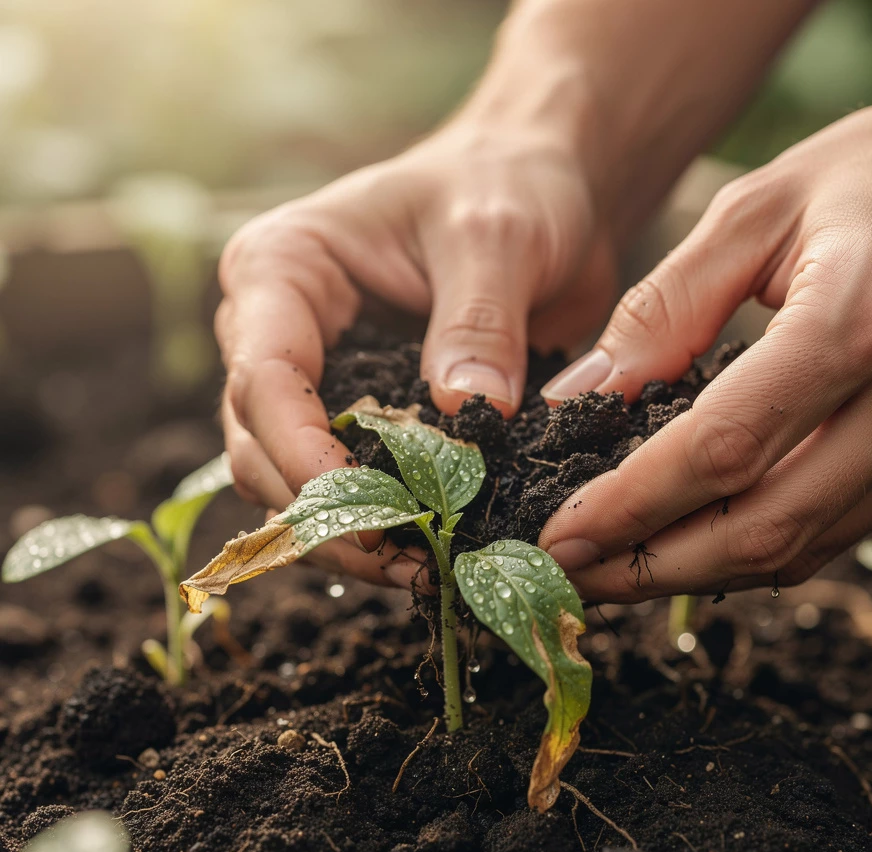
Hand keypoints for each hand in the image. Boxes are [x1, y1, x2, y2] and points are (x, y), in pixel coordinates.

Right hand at [216, 119, 614, 585]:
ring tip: (424, 568)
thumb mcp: (497, 237)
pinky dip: (378, 526)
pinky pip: (345, 485)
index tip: (370, 514)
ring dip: (347, 534)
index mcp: (284, 269)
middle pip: (261, 446)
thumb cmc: (506, 189)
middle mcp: (276, 331)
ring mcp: (313, 381)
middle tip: (407, 561)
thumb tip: (469, 416)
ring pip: (291, 482)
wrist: (535, 195)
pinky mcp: (357, 417)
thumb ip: (478, 322)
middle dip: (325, 513)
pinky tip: (431, 553)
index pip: (264, 376)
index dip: (304, 455)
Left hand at [539, 39, 871, 601]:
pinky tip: (690, 544)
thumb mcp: (757, 209)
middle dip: (648, 566)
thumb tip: (582, 397)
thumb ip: (664, 308)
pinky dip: (751, 552)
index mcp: (859, 319)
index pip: (722, 449)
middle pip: (758, 528)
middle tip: (570, 573)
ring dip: (694, 575)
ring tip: (613, 570)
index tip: (559, 532)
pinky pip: (832, 534)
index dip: (631, 505)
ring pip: (797, 550)